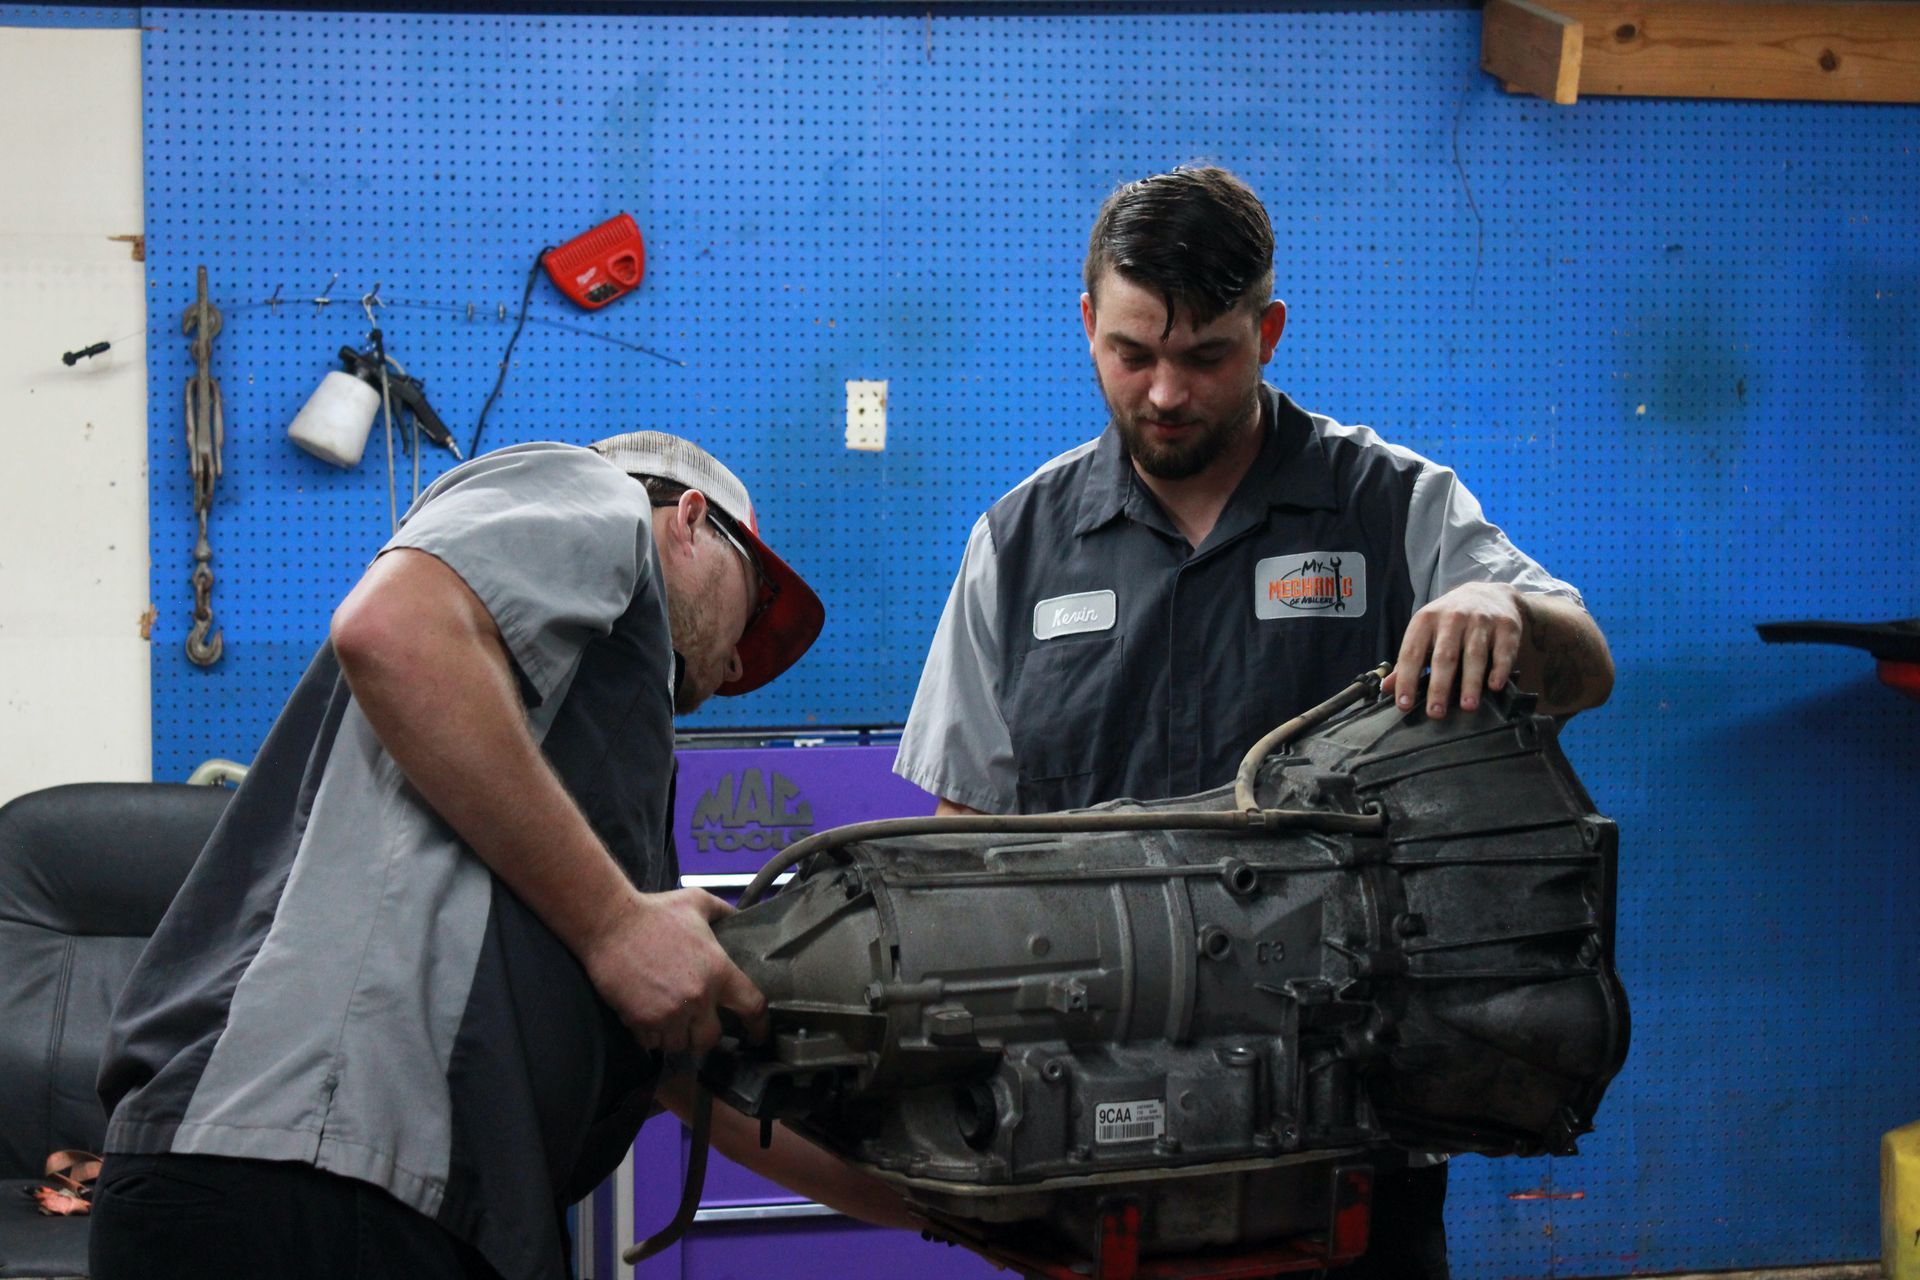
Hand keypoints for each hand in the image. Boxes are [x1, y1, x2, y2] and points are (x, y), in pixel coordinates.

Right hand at [579, 888, 769, 1054]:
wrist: (610, 922)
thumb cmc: (654, 910)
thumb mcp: (697, 902)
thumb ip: (724, 912)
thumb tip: (739, 917)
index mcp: (718, 971)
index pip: (752, 1006)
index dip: (759, 1025)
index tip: (758, 1034)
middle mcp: (698, 998)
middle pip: (711, 1038)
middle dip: (705, 1036)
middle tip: (697, 1027)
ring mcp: (669, 1013)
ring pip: (679, 1044)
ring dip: (676, 1037)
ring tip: (670, 1023)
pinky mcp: (641, 1021)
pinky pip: (651, 1042)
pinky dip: (651, 1036)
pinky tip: (648, 1020)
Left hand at [1390, 582, 1526, 719]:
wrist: (1489, 594)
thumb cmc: (1450, 621)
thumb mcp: (1425, 632)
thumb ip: (1408, 660)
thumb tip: (1387, 688)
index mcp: (1426, 620)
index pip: (1412, 653)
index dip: (1406, 679)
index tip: (1404, 704)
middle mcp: (1452, 618)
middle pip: (1444, 656)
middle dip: (1439, 686)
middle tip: (1436, 712)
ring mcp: (1481, 620)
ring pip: (1474, 655)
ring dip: (1470, 683)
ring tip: (1467, 706)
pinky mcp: (1506, 626)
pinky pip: (1502, 650)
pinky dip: (1499, 669)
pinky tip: (1494, 686)